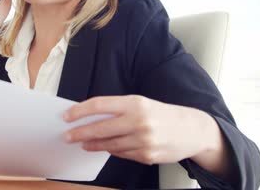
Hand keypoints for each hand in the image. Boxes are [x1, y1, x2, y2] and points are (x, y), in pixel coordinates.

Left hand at [63, 95, 215, 165]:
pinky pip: (122, 154)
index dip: (79, 111)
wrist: (192, 130)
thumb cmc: (162, 114)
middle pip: (100, 128)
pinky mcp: (147, 156)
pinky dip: (112, 151)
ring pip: (108, 145)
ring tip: (83, 143)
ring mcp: (143, 141)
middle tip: (67, 136)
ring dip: (92, 145)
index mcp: (135, 103)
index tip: (66, 116)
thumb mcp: (141, 104)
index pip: (99, 105)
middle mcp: (138, 121)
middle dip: (79, 133)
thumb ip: (118, 110)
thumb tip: (90, 117)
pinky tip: (106, 148)